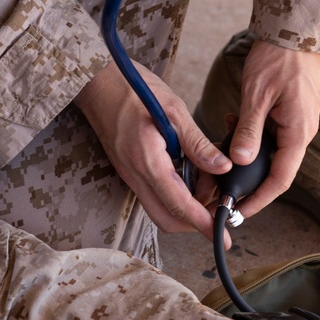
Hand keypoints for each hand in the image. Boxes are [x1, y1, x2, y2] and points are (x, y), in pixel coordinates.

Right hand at [74, 60, 232, 236]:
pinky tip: (189, 170)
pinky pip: (153, 193)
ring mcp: (129, 174)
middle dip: (195, 221)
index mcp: (147, 160)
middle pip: (167, 218)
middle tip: (218, 201)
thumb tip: (222, 167)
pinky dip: (175, 193)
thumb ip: (197, 143)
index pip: (178, 204)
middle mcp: (134, 174)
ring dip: (186, 206)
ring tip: (207, 179)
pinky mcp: (128, 169)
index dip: (203, 224)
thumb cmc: (133, 88)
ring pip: (159, 208)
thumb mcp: (173, 109)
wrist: (96, 81)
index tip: (222, 238)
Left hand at [223, 40, 319, 218]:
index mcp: (298, 132)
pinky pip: (271, 134)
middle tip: (222, 188)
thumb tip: (239, 162)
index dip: (260, 199)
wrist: (296, 31)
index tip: (240, 211)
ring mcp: (296, 122)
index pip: (280, 179)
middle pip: (276, 169)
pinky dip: (251, 135)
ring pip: (271, 152)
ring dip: (247, 156)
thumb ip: (248, 131)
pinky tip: (232, 122)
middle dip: (249, 180)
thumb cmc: (279, 58)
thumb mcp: (257, 96)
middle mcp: (301, 132)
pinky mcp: (290, 113)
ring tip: (221, 153)